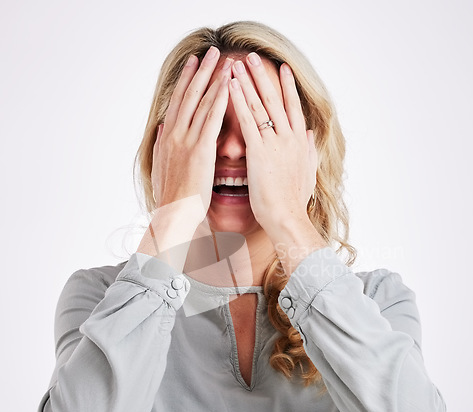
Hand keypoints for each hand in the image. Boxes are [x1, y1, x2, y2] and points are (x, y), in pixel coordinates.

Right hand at [151, 47, 231, 220]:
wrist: (172, 215)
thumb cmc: (171, 197)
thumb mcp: (161, 167)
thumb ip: (162, 146)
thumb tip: (162, 128)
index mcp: (167, 139)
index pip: (177, 103)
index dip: (185, 82)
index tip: (192, 65)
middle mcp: (174, 135)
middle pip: (187, 96)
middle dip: (199, 72)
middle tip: (208, 52)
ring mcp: (186, 141)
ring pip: (200, 103)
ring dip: (211, 79)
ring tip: (221, 60)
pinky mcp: (200, 151)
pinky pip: (211, 120)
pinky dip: (219, 100)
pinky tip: (228, 85)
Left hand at [228, 53, 317, 235]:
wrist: (287, 217)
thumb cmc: (294, 201)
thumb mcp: (308, 172)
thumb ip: (309, 151)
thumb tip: (309, 134)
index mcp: (300, 141)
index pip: (293, 107)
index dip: (287, 86)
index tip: (281, 69)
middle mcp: (290, 136)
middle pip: (275, 99)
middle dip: (263, 76)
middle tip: (252, 56)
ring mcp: (275, 142)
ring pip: (260, 105)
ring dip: (247, 82)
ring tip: (237, 63)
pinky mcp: (259, 151)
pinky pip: (247, 120)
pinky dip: (238, 101)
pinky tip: (229, 86)